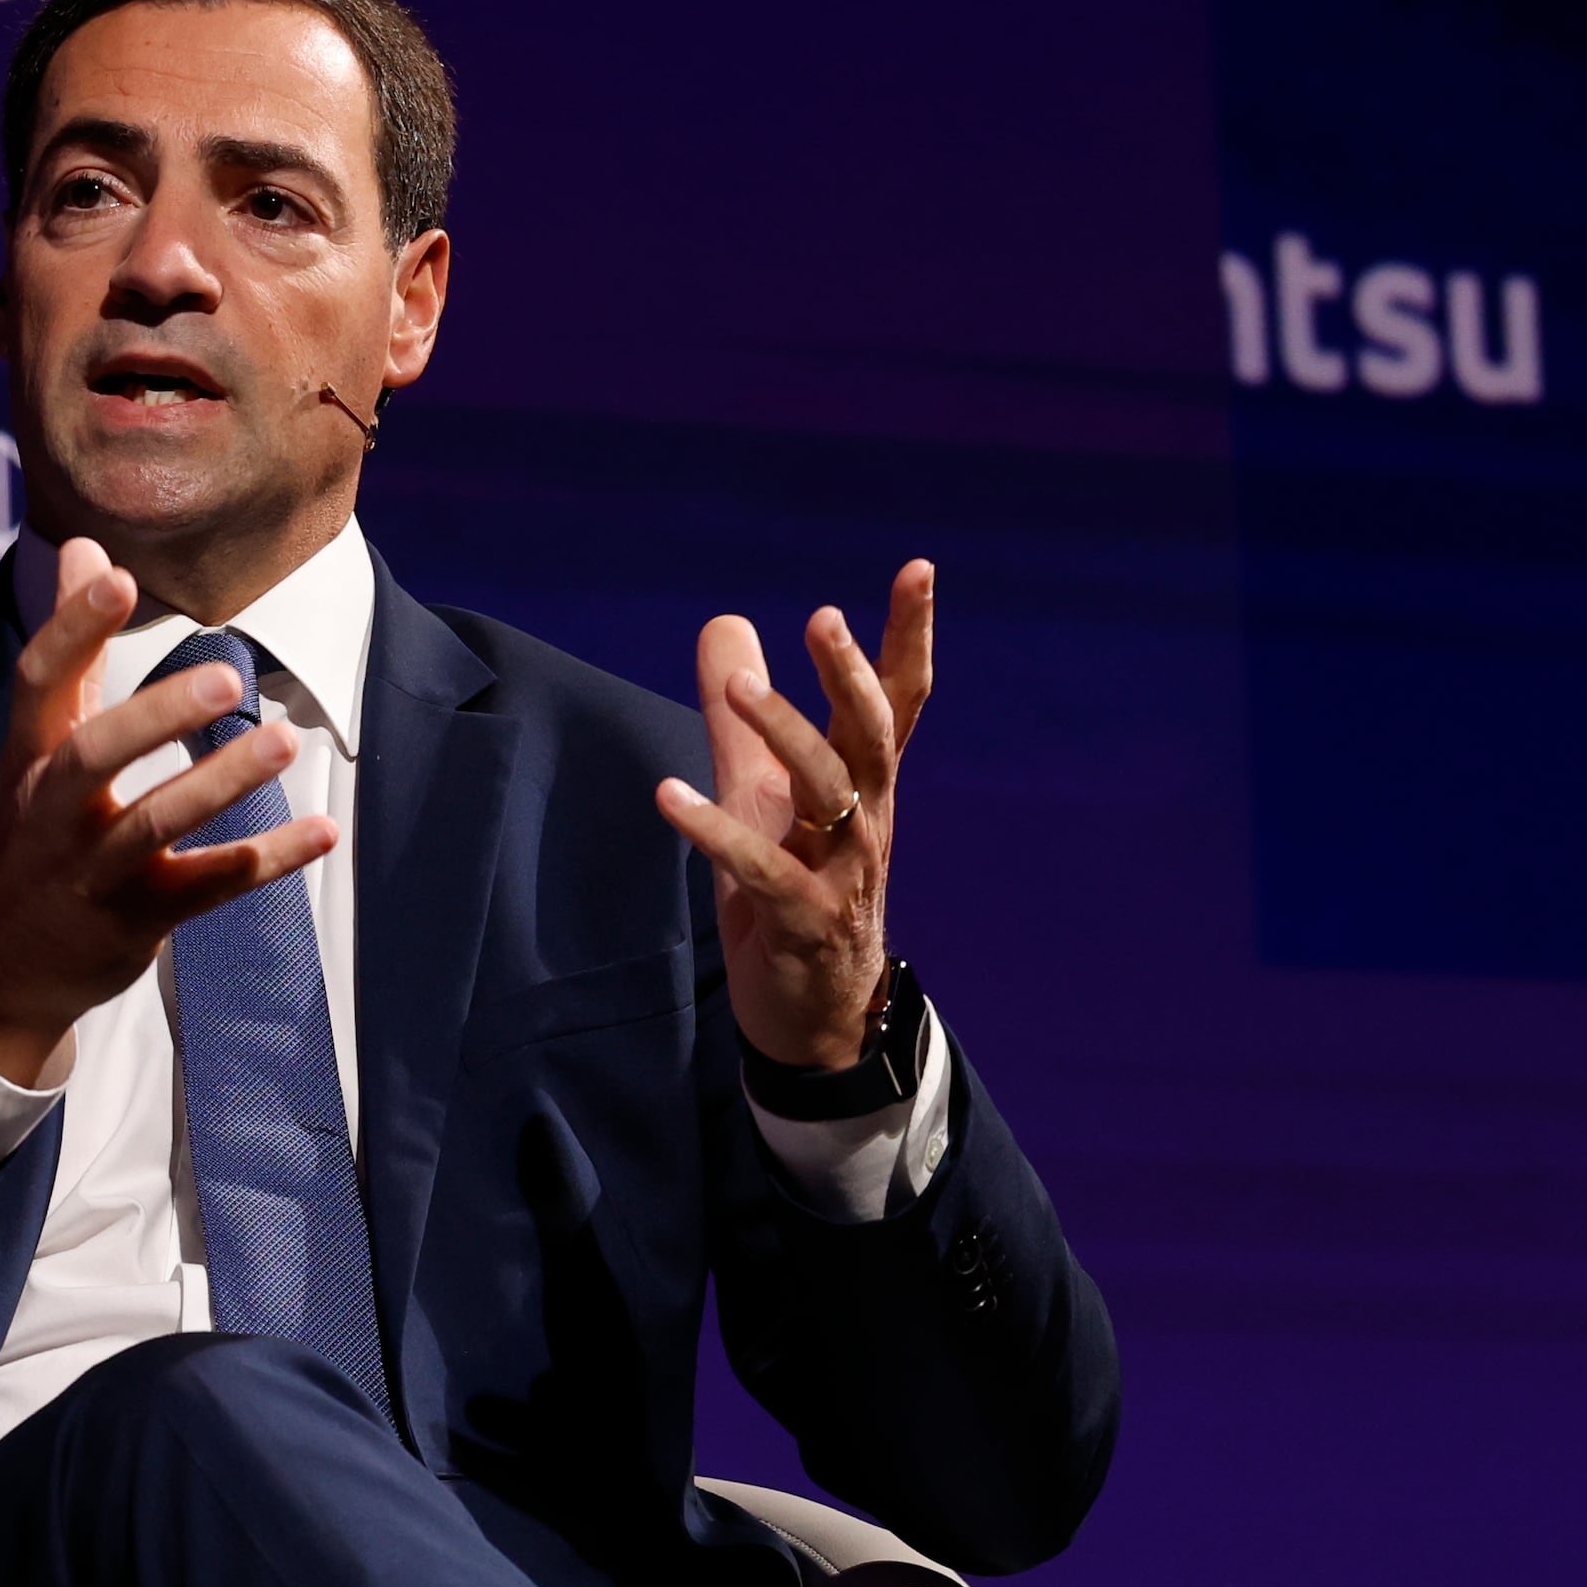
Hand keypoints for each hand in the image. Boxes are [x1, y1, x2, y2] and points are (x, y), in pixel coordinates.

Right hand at [0, 536, 336, 1085]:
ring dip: (220, 783)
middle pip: (94, 754)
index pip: (41, 681)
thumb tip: (83, 546)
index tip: (113, 573)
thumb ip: (75, 652)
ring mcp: (91, 869)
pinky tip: (322, 832)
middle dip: (157, 715)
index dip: (73, 628)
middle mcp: (52, 810)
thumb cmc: (34, 837)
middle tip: (228, 674)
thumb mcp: (36, 747)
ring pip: (154, 824)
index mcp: (28, 758)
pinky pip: (205, 888)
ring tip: (284, 740)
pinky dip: (264, 860)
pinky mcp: (133, 920)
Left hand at [657, 559, 933, 1070]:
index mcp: (864, 784)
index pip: (896, 699)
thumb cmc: (796, 891)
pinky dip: (716, 833)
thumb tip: (724, 621)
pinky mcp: (803, 921)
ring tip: (738, 687)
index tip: (918, 568)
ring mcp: (842, 872)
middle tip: (824, 617)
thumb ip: (740, 717)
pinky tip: (669, 797)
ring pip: (828, 790)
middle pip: (872, 734)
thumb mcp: (763, 795)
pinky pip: (763, 871)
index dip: (908, 635)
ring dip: (785, 734)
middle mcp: (866, 819)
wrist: (820, 1018)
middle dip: (851, 674)